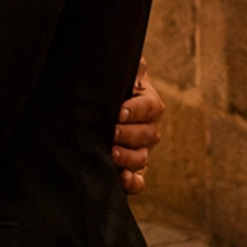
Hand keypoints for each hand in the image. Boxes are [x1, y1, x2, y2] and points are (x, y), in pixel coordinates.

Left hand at [112, 68, 164, 195]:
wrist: (97, 107)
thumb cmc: (109, 87)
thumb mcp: (118, 74)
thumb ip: (129, 68)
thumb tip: (138, 63)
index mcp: (148, 103)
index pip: (150, 107)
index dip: (136, 110)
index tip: (119, 112)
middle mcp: (148, 128)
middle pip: (147, 134)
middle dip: (128, 134)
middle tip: (110, 132)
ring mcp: (142, 151)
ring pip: (142, 157)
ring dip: (128, 157)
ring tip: (112, 153)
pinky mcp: (132, 169)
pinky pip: (139, 180)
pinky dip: (134, 182)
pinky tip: (124, 179)